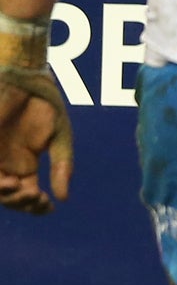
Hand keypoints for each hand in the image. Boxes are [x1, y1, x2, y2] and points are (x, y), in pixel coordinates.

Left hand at [0, 58, 73, 215]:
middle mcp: (6, 165)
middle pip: (9, 198)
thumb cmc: (44, 102)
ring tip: (22, 189)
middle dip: (22, 204)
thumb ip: (62, 166)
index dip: (36, 207)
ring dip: (7, 197)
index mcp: (24, 165)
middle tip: (37, 196)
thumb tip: (63, 198)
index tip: (49, 207)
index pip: (26, 195)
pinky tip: (10, 183)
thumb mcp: (60, 137)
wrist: (24, 77)